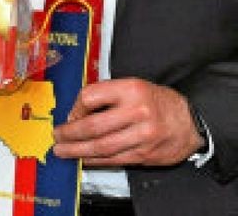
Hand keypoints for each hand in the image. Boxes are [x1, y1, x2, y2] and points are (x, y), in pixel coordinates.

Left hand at [53, 78, 203, 166]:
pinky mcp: (145, 155)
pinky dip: (95, 160)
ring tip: (63, 151)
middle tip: (57, 136)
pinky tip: (83, 159)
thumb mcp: (132, 86)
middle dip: (69, 134)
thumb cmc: (156, 102)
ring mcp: (142, 136)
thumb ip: (105, 95)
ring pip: (101, 147)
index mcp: (131, 90)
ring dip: (77, 150)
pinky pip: (114, 160)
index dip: (74, 108)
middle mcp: (137, 112)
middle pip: (92, 126)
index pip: (90, 97)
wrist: (190, 121)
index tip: (69, 115)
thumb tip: (75, 112)